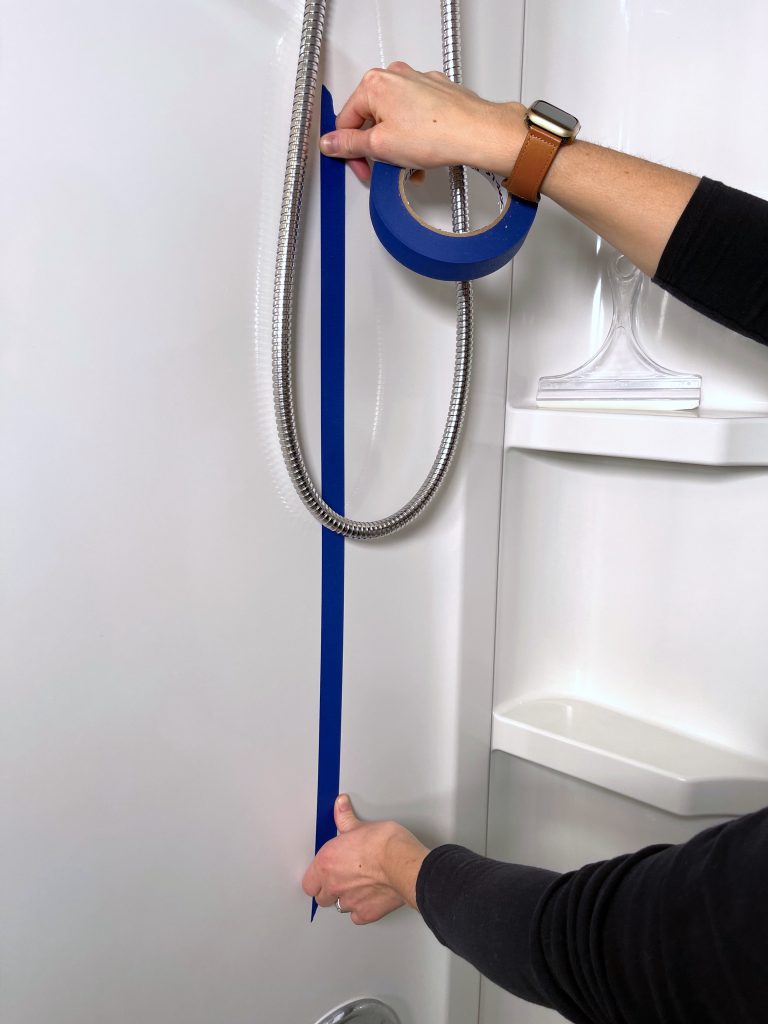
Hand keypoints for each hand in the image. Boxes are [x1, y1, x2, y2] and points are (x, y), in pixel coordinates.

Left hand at [302, 794, 429, 924]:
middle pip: (321, 897)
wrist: (403, 863)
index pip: (308, 882)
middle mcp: (334, 885)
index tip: (323, 872)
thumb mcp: (360, 825)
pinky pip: (357, 916)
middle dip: (328, 890)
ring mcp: (350, 901)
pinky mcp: (367, 913)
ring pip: (339, 907)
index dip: (315, 878)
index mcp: (327, 863)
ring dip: (345, 899)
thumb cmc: (383, 844)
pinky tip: (369, 899)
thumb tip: (340, 806)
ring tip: (357, 887)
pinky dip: (361, 910)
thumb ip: (345, 818)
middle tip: (341, 878)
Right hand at [319, 62, 525, 182]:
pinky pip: (414, 118)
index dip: (350, 151)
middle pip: (371, 119)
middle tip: (384, 168)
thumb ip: (349, 145)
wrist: (475, 133)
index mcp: (374, 84)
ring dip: (396, 147)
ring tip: (408, 165)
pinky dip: (414, 138)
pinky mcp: (436, 93)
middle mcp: (395, 75)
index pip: (346, 120)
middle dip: (376, 149)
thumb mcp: (380, 146)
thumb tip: (331, 143)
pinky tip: (422, 155)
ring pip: (394, 120)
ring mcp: (417, 82)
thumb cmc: (435, 133)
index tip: (360, 167)